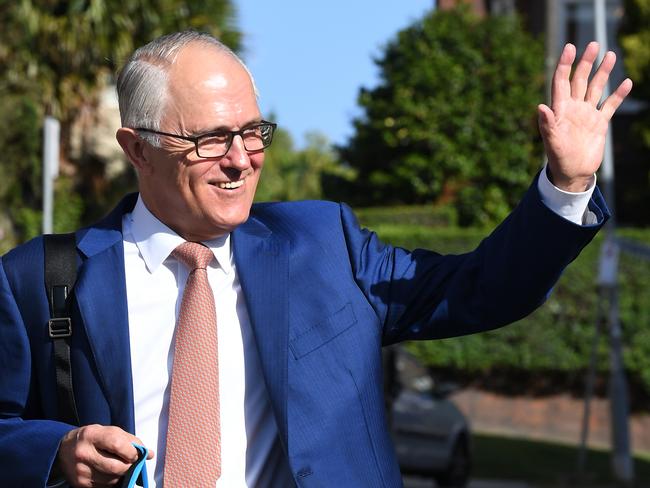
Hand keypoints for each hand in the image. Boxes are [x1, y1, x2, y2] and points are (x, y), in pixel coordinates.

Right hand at [56, 424, 153, 486]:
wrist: (62, 450)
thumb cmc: (91, 438)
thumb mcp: (108, 431)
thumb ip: (130, 440)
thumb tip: (149, 454)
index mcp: (92, 435)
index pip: (117, 444)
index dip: (131, 451)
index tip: (137, 453)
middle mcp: (84, 454)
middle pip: (116, 466)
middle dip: (129, 466)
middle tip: (132, 462)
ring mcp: (81, 471)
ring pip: (113, 479)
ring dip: (122, 475)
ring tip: (120, 466)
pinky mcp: (80, 484)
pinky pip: (105, 487)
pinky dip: (113, 481)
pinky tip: (111, 473)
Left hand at [538, 42, 632, 191]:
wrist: (572, 173)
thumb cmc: (558, 158)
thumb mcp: (552, 142)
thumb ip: (547, 124)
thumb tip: (540, 107)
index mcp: (560, 109)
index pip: (561, 82)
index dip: (565, 65)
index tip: (570, 47)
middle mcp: (573, 108)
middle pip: (579, 80)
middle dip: (586, 62)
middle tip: (593, 44)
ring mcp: (587, 114)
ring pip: (595, 88)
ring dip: (602, 72)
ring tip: (610, 55)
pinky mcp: (599, 123)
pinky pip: (610, 105)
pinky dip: (618, 94)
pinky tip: (626, 82)